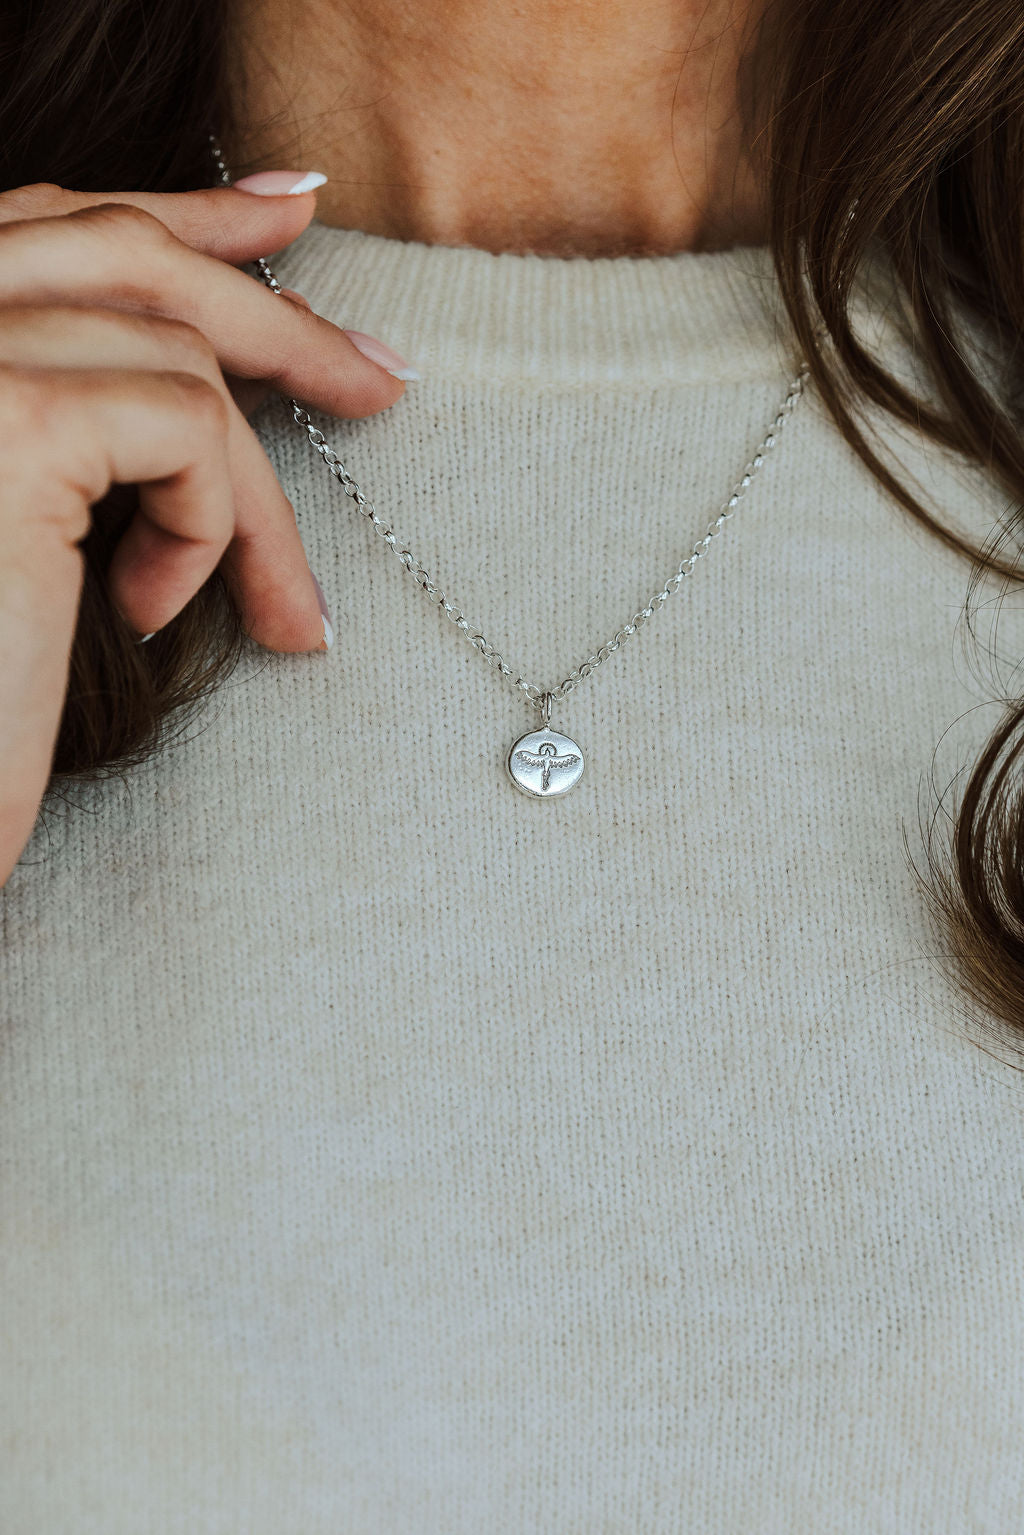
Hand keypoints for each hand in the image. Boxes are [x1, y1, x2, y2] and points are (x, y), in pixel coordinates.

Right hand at [0, 178, 405, 882]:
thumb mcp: (31, 517)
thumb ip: (90, 405)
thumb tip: (221, 338)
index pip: (55, 222)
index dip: (183, 209)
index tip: (294, 211)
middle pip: (121, 254)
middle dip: (274, 315)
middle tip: (384, 380)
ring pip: (176, 359)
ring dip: (256, 498)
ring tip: (285, 610)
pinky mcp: (6, 423)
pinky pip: (185, 430)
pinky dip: (211, 528)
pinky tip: (152, 616)